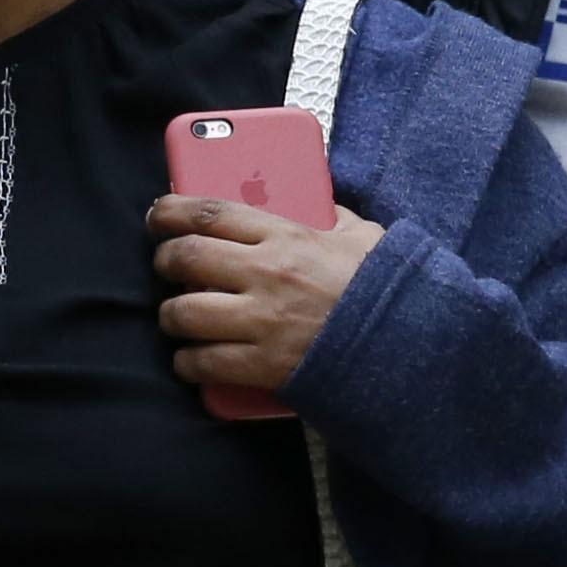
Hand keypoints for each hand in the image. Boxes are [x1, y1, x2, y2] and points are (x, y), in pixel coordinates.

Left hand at [150, 192, 387, 397]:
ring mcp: (262, 321)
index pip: (210, 213)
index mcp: (287, 236)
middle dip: (164, 261)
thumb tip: (316, 202)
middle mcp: (266, 275)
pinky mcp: (264, 365)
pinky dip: (188, 363)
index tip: (157, 214)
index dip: (171, 211)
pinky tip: (191, 360)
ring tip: (176, 317)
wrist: (410, 348)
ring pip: (183, 313)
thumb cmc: (386, 290)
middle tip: (166, 265)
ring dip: (170, 316)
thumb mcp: (363, 237)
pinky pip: (203, 363)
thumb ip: (332, 217)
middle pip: (186, 258)